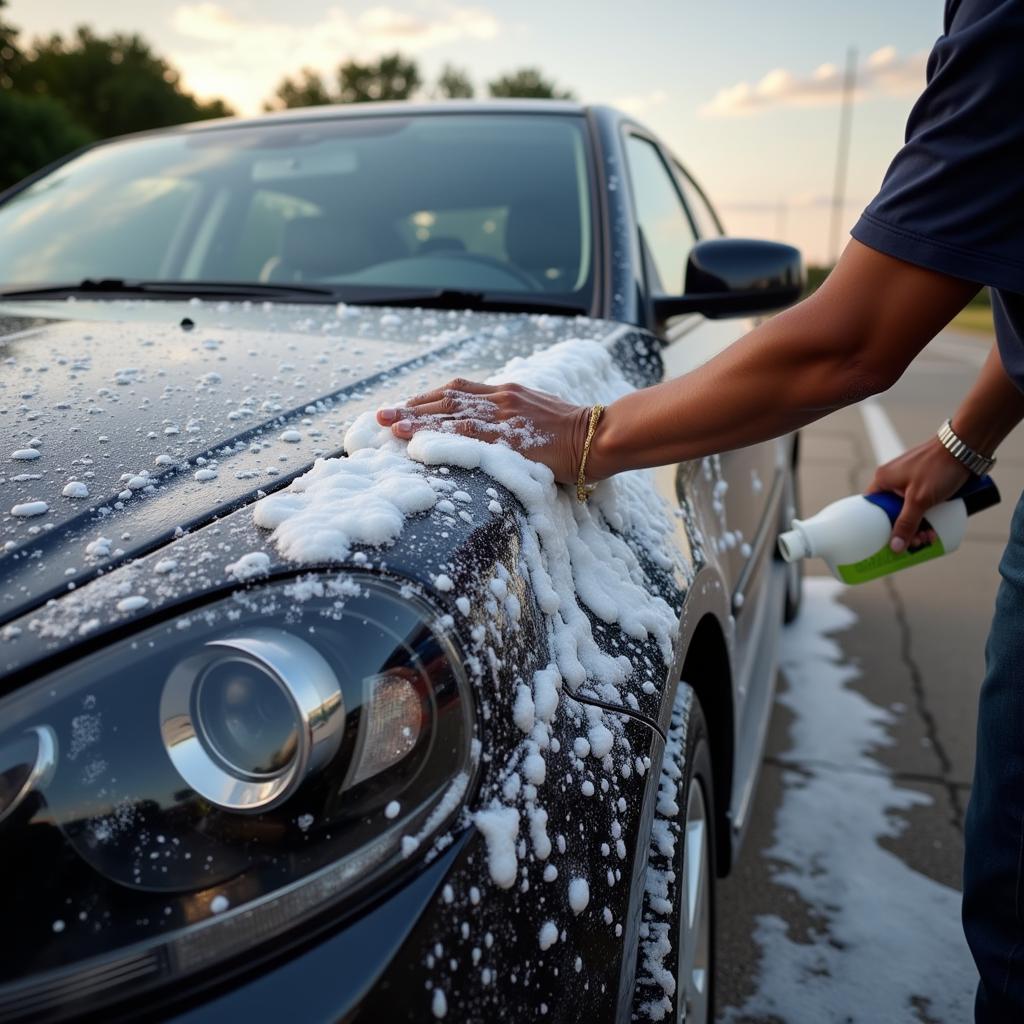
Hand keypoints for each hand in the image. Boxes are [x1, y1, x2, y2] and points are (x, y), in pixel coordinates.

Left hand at [376, 378, 592, 484]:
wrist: (598, 435)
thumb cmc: (575, 433)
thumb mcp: (540, 416)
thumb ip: (516, 419)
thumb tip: (499, 432)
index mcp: (507, 392)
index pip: (459, 391)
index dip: (429, 398)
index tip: (406, 406)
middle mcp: (500, 398)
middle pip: (445, 399)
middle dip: (411, 406)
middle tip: (380, 415)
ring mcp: (503, 416)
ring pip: (449, 414)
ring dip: (415, 420)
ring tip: (386, 425)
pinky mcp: (507, 436)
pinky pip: (464, 435)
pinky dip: (437, 436)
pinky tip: (416, 440)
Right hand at [867, 436, 971, 551]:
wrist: (966, 446)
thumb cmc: (938, 468)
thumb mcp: (919, 500)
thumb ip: (906, 523)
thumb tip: (895, 548)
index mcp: (883, 480)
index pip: (872, 508)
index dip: (877, 526)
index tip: (886, 542)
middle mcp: (893, 479)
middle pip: (892, 512)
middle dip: (905, 530)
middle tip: (918, 542)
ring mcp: (910, 479)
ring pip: (909, 509)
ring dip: (919, 525)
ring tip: (931, 536)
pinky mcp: (925, 480)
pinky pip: (921, 503)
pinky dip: (927, 515)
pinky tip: (937, 525)